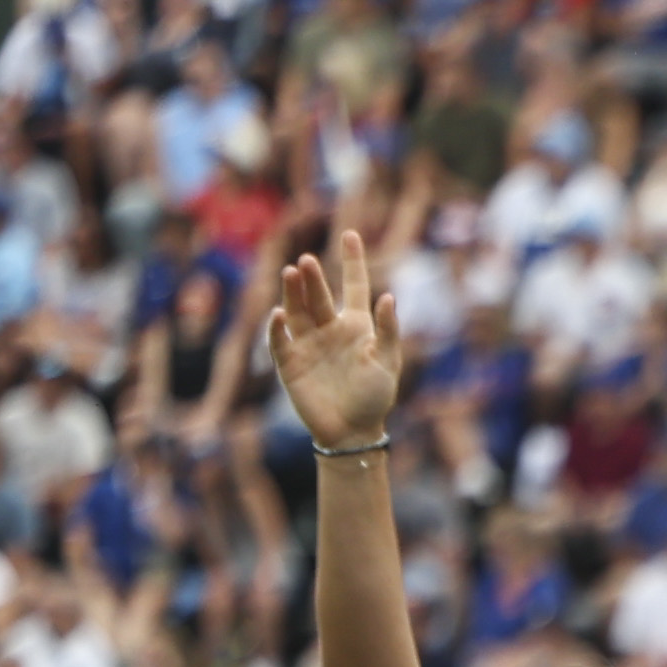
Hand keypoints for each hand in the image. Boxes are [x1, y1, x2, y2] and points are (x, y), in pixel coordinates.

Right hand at [266, 230, 400, 454]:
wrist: (352, 431)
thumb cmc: (375, 396)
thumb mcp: (387, 362)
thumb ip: (387, 330)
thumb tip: (388, 296)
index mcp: (356, 325)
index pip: (354, 285)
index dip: (352, 261)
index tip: (351, 234)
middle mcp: (329, 328)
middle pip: (318, 296)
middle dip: (311, 278)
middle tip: (306, 261)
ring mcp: (307, 343)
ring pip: (297, 311)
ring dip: (293, 293)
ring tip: (291, 273)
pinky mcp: (289, 363)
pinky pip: (280, 341)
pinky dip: (278, 328)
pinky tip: (279, 314)